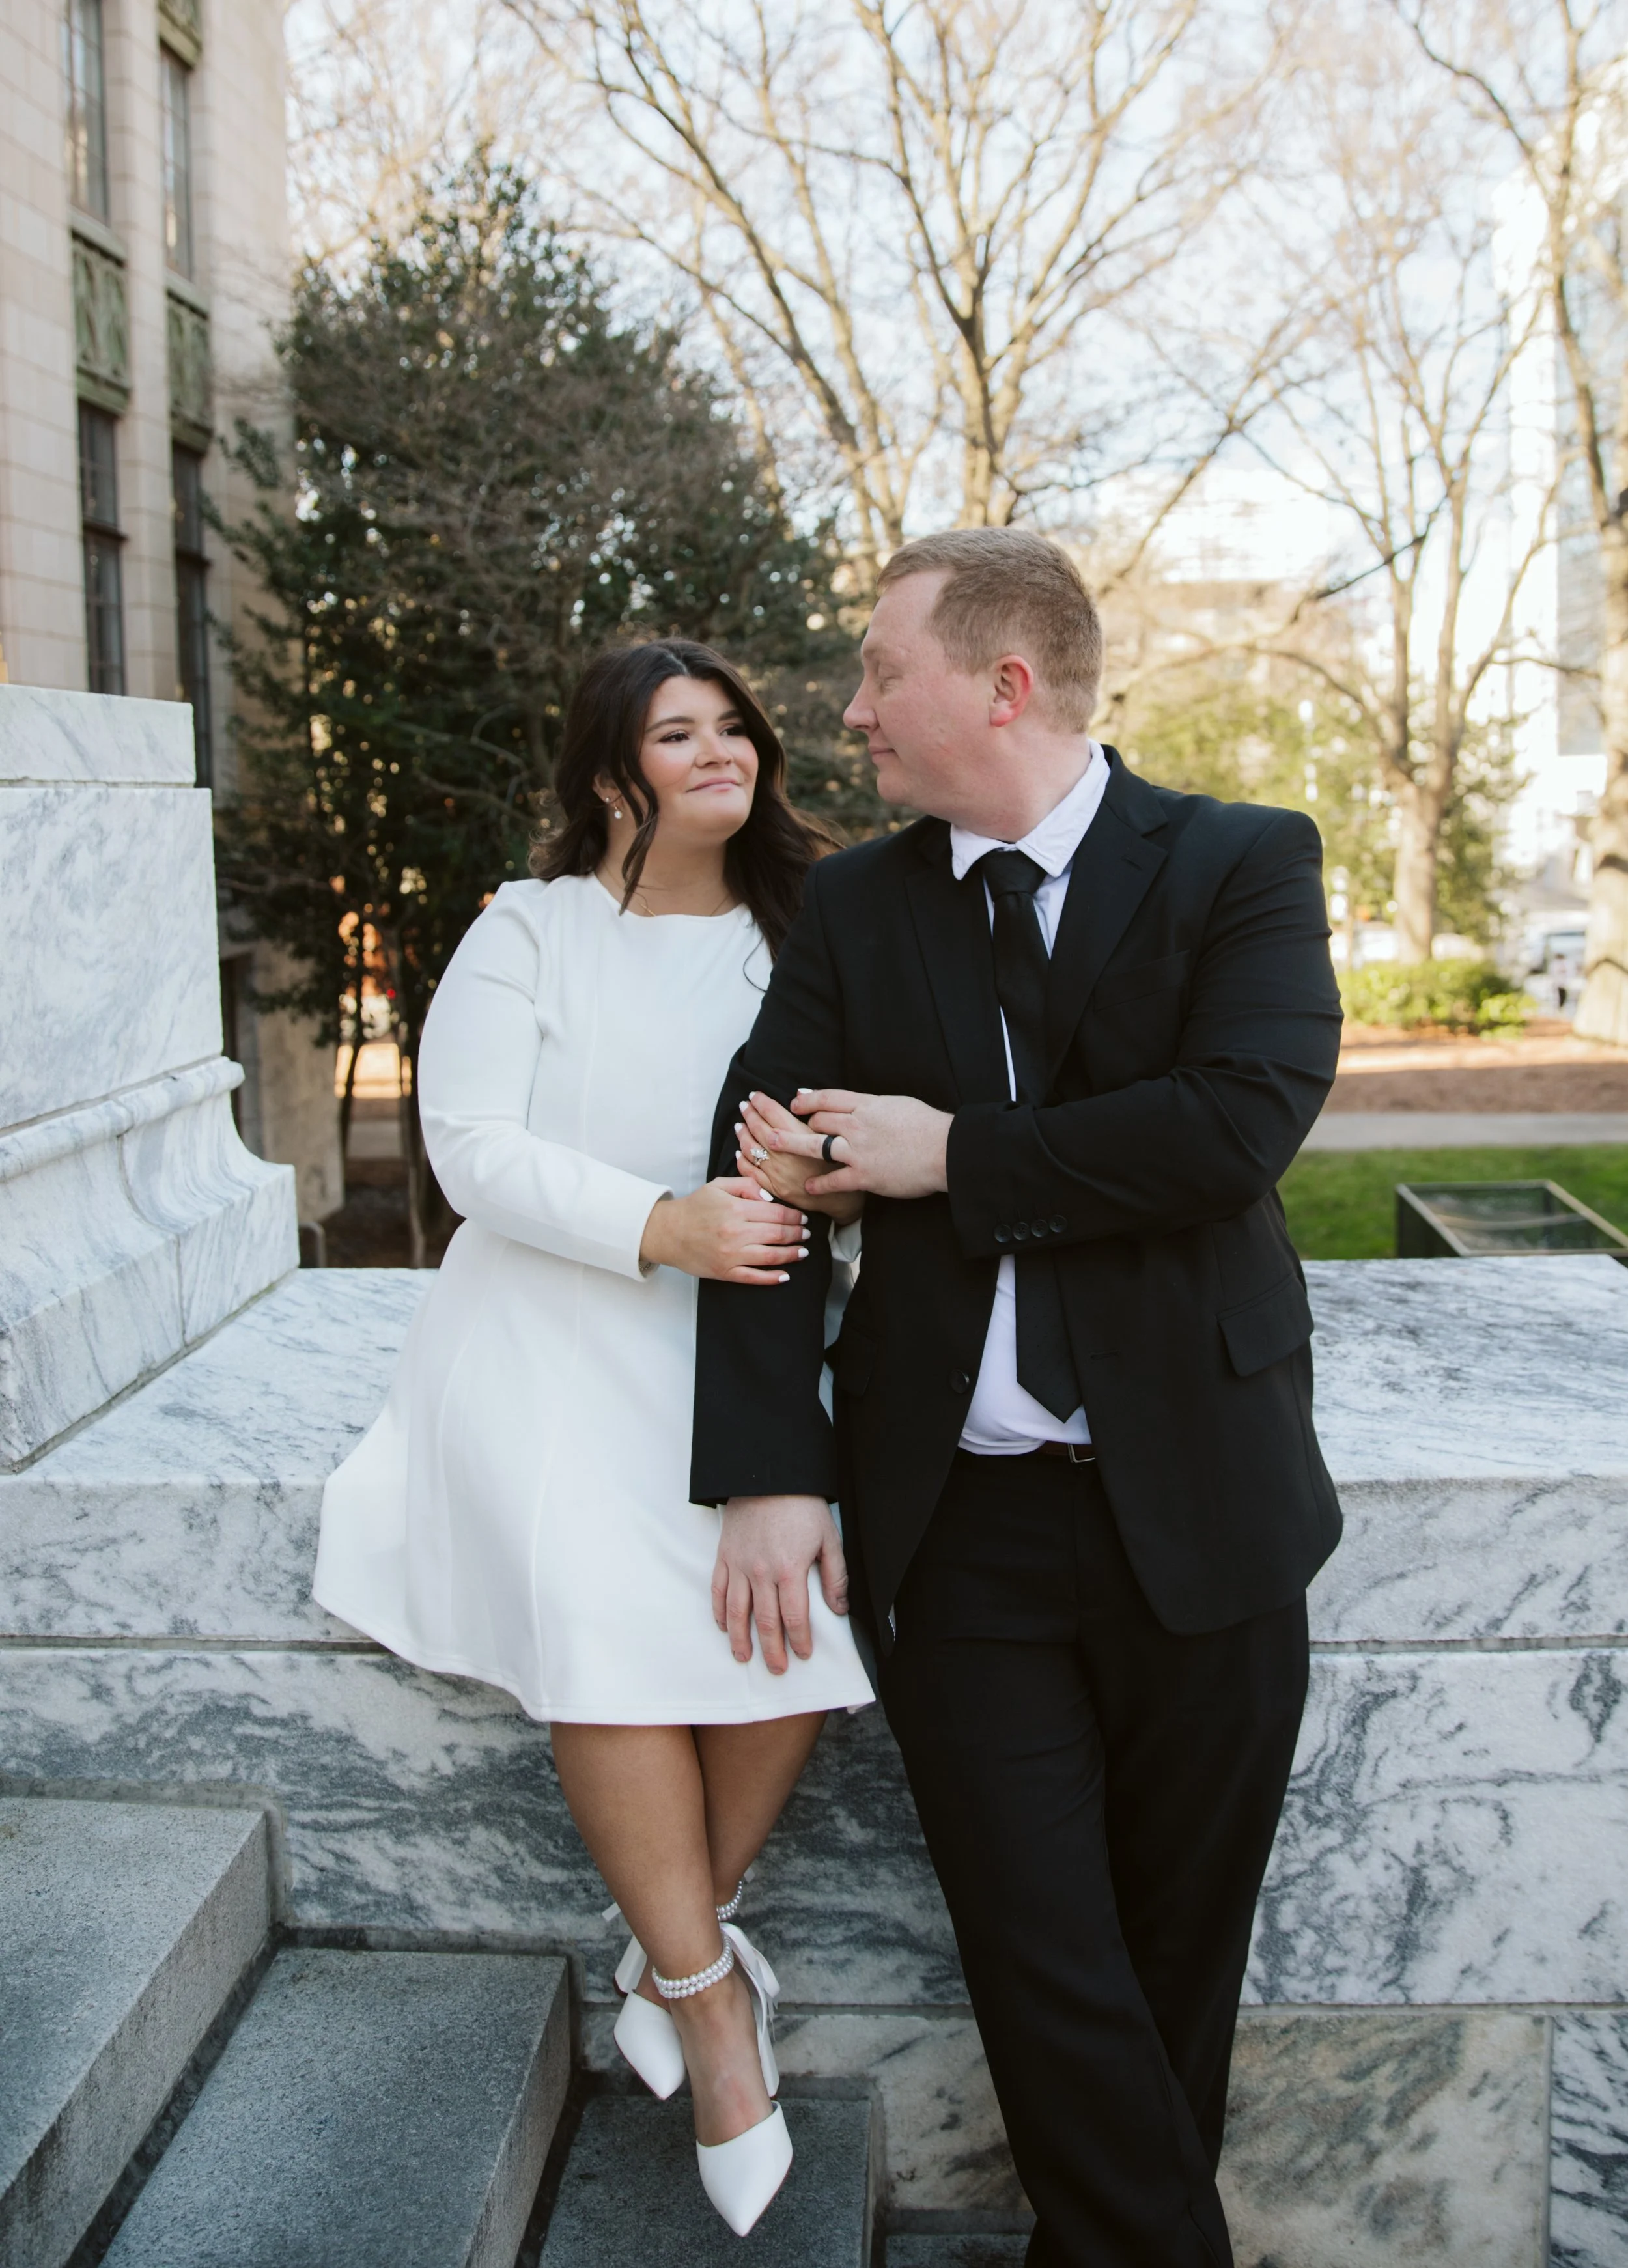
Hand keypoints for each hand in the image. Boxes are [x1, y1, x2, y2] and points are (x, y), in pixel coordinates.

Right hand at [639, 1177, 807, 1283]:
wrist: (668, 1232)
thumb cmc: (694, 1208)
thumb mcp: (718, 1186)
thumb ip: (746, 1186)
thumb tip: (771, 1198)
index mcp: (736, 1210)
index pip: (776, 1213)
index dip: (794, 1216)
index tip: (803, 1217)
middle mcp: (735, 1233)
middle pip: (778, 1233)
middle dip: (797, 1233)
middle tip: (807, 1233)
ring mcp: (731, 1255)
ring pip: (771, 1256)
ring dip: (792, 1254)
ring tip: (803, 1251)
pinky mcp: (725, 1271)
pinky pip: (754, 1277)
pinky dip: (772, 1277)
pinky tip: (785, 1275)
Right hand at [712, 1495, 848, 1672]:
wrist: (769, 1475)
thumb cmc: (802, 1506)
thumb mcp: (829, 1539)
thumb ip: (835, 1577)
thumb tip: (839, 1609)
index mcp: (790, 1570)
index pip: (794, 1618)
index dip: (800, 1641)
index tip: (803, 1654)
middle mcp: (761, 1573)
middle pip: (766, 1622)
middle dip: (772, 1650)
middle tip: (777, 1669)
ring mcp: (739, 1565)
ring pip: (737, 1611)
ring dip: (740, 1639)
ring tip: (743, 1657)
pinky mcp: (724, 1555)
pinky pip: (717, 1589)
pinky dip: (719, 1611)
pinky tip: (723, 1626)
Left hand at [735, 1093, 864, 1224]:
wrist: (841, 1198)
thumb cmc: (838, 1165)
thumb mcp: (829, 1136)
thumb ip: (812, 1119)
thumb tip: (797, 1098)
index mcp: (799, 1137)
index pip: (772, 1113)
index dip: (761, 1102)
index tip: (754, 1095)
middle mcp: (784, 1154)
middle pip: (759, 1128)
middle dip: (749, 1114)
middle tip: (744, 1105)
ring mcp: (776, 1172)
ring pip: (751, 1148)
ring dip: (743, 1134)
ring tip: (739, 1125)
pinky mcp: (773, 1188)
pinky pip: (750, 1171)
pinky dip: (742, 1159)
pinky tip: (741, 1151)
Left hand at [740, 1088, 951, 1200]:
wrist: (945, 1150)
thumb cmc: (929, 1126)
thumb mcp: (899, 1104)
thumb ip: (876, 1106)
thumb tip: (862, 1105)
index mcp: (868, 1105)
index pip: (829, 1097)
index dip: (808, 1099)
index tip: (795, 1102)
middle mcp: (858, 1125)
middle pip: (818, 1120)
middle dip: (801, 1124)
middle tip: (787, 1128)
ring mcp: (858, 1151)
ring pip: (815, 1145)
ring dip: (790, 1145)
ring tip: (773, 1145)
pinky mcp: (864, 1176)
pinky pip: (832, 1179)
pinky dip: (818, 1184)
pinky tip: (808, 1188)